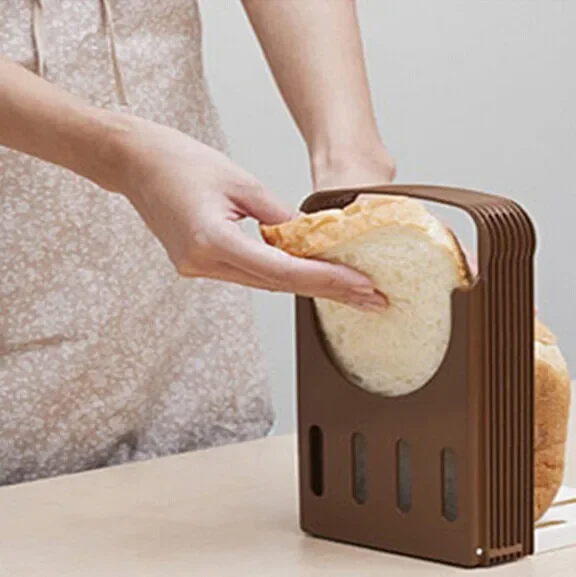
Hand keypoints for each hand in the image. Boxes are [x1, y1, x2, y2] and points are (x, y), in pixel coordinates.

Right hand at [111, 118, 386, 309]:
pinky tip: (310, 275)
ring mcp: (198, 269)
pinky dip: (283, 275)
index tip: (362, 286)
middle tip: (372, 299)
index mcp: (211, 241)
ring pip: (265, 284)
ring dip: (309, 286)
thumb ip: (278, 216)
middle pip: (278, 285)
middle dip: (328, 291)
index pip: (282, 270)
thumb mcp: (240, 181)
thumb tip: (312, 239)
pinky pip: (250, 274)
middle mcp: (203, 264)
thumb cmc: (179, 161)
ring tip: (351, 289)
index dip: (326, 279)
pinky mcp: (200, 264)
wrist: (135, 163)